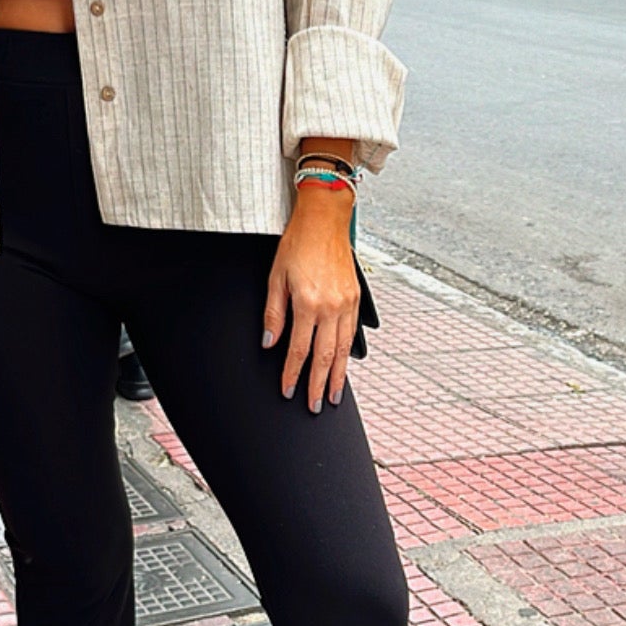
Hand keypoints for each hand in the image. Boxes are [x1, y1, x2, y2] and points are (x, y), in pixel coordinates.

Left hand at [262, 183, 358, 411]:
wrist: (325, 220)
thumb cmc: (298, 244)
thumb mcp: (275, 277)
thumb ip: (273, 314)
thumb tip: (270, 342)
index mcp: (308, 303)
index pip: (299, 350)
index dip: (292, 374)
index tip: (288, 389)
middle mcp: (331, 307)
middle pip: (324, 357)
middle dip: (319, 385)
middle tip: (315, 406)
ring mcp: (347, 304)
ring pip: (342, 350)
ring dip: (337, 376)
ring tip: (333, 395)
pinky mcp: (355, 299)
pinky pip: (351, 334)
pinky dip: (347, 355)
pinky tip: (343, 366)